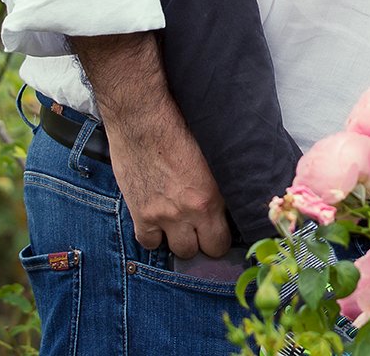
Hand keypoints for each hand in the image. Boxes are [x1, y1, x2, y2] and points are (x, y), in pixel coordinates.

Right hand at [101, 93, 231, 258]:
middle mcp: (187, 211)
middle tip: (199, 226)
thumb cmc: (179, 127)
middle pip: (199, 250)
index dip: (219, 238)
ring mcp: (161, 215)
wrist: (142, 119)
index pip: (220, 242)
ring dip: (178, 238)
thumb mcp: (211, 156)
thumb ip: (220, 185)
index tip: (218, 230)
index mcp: (210, 197)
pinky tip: (157, 220)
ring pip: (175, 250)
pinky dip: (153, 235)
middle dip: (201, 241)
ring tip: (179, 222)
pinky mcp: (139, 213)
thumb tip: (230, 203)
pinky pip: (148, 242)